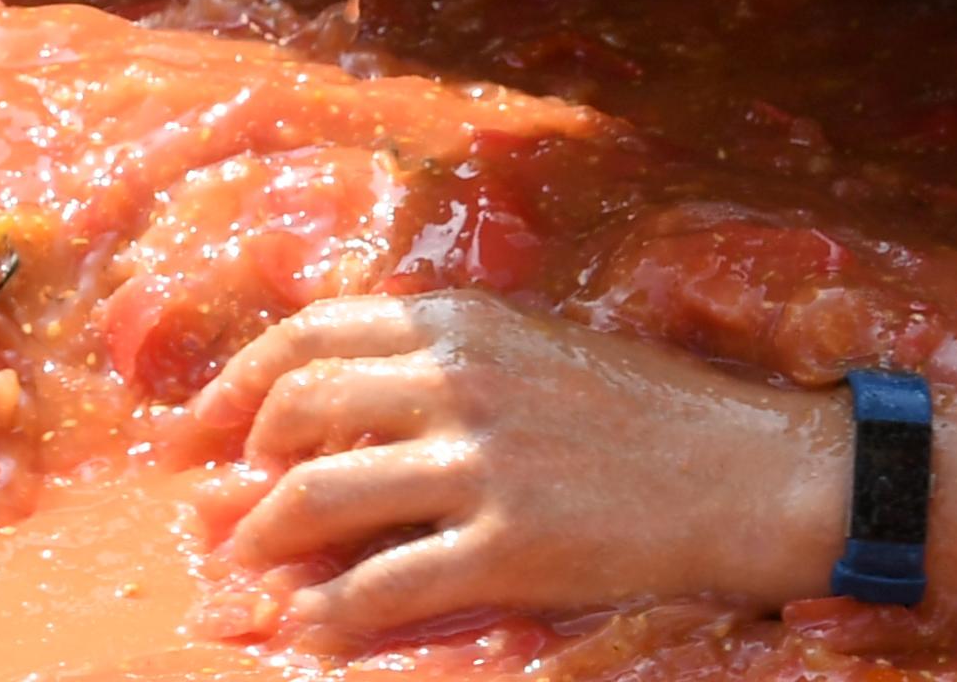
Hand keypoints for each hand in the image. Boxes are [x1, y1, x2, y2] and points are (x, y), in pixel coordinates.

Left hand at [191, 292, 839, 636]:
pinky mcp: (512, 545)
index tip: (201, 429)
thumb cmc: (649, 414)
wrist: (755, 472)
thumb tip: (337, 407)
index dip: (238, 383)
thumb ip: (443, 364)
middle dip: (240, 464)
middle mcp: (458, 378)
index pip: (310, 333)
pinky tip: (312, 633)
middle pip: (298, 407)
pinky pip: (385, 585)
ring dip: (264, 542)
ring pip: (321, 495)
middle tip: (223, 509)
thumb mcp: (536, 351)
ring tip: (249, 574)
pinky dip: (330, 614)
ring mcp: (482, 462)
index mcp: (461, 323)